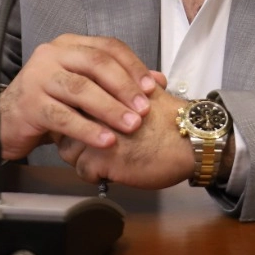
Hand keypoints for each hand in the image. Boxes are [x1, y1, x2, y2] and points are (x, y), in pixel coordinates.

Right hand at [0, 34, 166, 163]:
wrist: (7, 121)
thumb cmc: (51, 102)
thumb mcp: (84, 86)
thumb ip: (117, 80)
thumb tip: (158, 80)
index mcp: (69, 45)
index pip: (107, 47)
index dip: (133, 66)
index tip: (152, 87)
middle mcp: (52, 55)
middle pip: (95, 64)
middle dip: (124, 86)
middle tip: (144, 108)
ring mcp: (38, 78)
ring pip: (80, 90)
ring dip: (110, 108)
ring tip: (131, 125)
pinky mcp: (29, 105)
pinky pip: (64, 117)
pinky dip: (88, 129)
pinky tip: (106, 140)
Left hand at [60, 87, 195, 189]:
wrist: (189, 141)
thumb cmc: (171, 121)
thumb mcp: (147, 93)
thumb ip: (129, 87)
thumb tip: (128, 79)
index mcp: (105, 90)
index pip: (72, 103)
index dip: (78, 118)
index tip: (87, 126)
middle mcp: (96, 108)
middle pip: (65, 127)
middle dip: (76, 139)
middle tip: (94, 146)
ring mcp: (96, 132)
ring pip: (68, 152)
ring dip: (83, 159)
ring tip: (105, 160)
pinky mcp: (102, 157)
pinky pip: (83, 171)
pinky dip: (96, 175)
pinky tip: (114, 170)